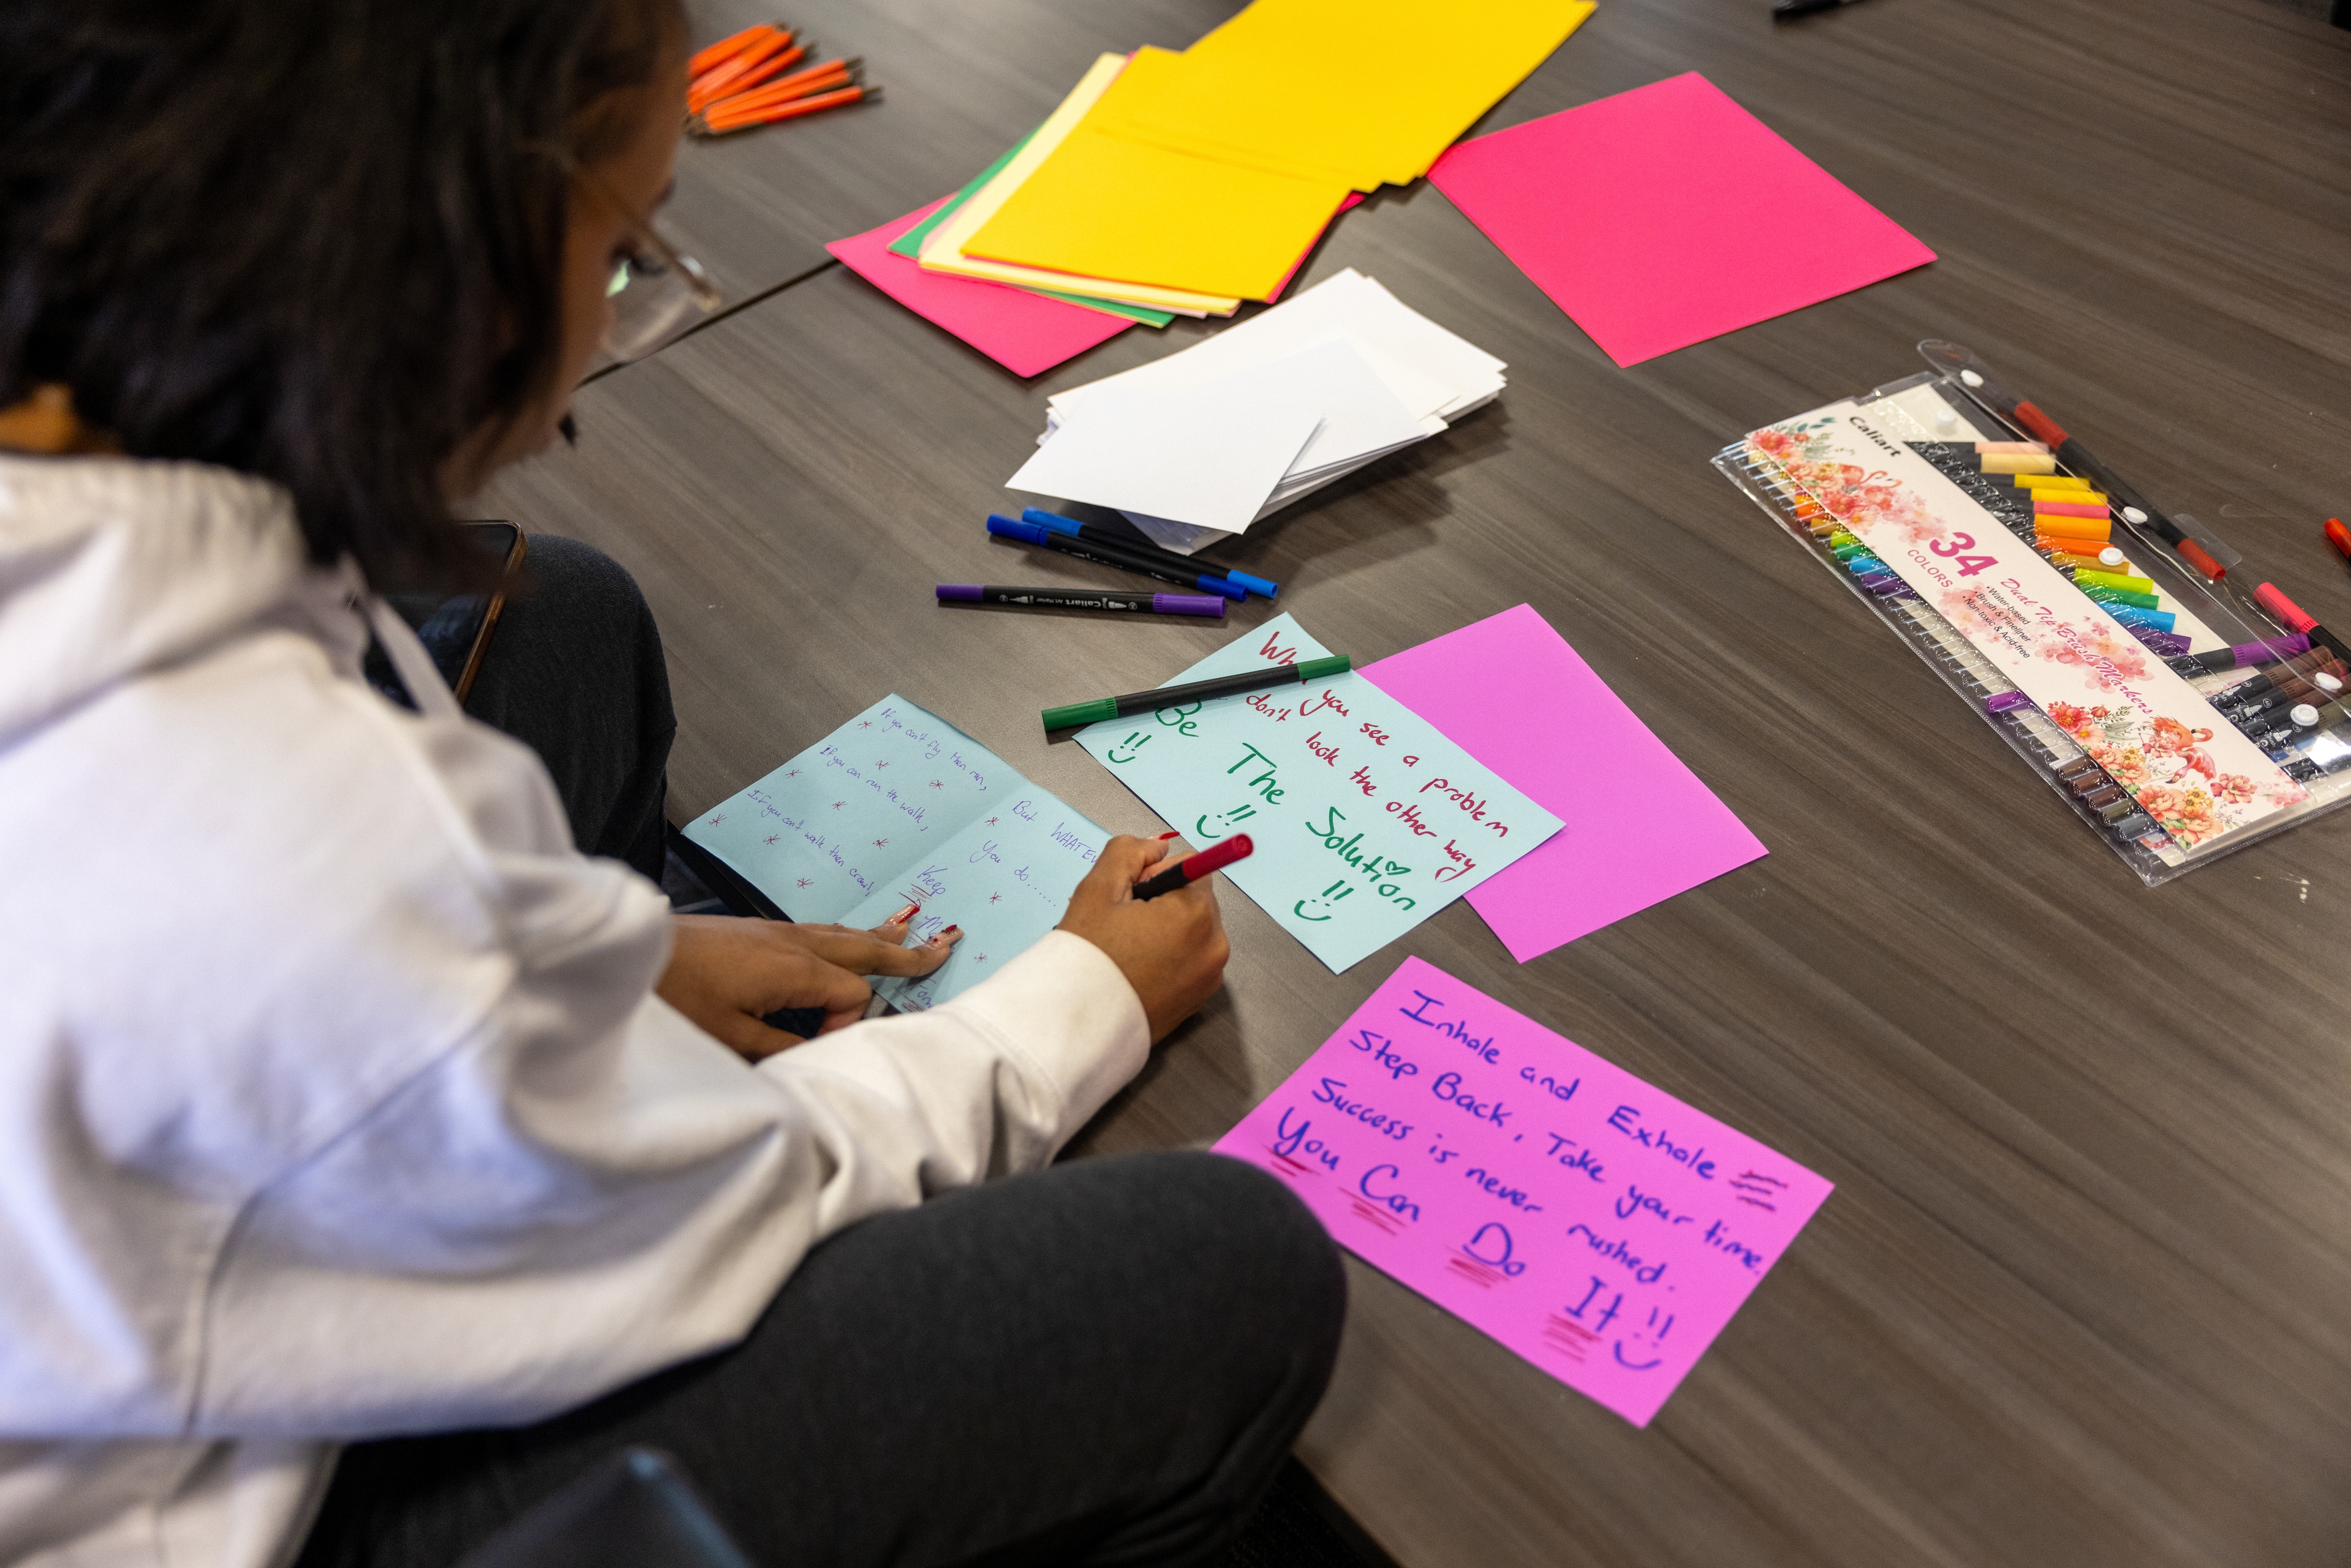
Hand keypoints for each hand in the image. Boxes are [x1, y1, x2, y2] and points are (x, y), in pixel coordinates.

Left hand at [659, 910, 960, 1059]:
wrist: (629, 953)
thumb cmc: (673, 995)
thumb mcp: (730, 1038)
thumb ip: (782, 1047)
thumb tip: (816, 1053)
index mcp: (794, 968)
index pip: (853, 992)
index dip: (846, 1023)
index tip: (814, 1045)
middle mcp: (792, 941)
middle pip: (863, 946)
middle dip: (904, 951)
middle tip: (944, 947)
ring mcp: (774, 931)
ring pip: (841, 932)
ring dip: (876, 936)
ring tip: (908, 929)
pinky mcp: (756, 929)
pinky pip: (817, 930)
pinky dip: (844, 935)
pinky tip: (844, 938)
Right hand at [1057, 835, 1229, 1043]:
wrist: (1078, 1025)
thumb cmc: (1088, 957)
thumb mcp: (1098, 888)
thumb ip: (1129, 852)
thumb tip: (1157, 846)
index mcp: (1196, 913)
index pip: (1191, 868)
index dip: (1156, 876)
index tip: (1130, 898)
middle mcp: (1214, 945)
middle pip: (1194, 900)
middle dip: (1163, 903)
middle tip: (1123, 925)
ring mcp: (1209, 977)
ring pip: (1192, 931)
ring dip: (1166, 931)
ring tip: (1127, 949)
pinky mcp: (1199, 999)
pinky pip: (1190, 962)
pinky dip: (1169, 959)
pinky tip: (1136, 969)